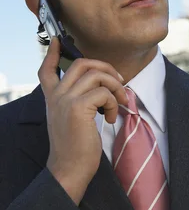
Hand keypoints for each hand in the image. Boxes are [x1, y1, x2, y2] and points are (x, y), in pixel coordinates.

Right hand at [39, 38, 127, 203]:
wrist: (69, 169)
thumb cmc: (75, 148)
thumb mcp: (72, 119)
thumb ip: (79, 101)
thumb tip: (102, 86)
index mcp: (52, 98)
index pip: (47, 69)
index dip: (53, 53)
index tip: (58, 40)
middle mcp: (56, 95)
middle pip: (81, 63)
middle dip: (106, 67)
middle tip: (119, 80)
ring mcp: (66, 100)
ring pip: (97, 74)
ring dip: (115, 86)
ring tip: (118, 103)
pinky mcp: (78, 107)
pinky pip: (104, 92)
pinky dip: (114, 102)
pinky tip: (112, 118)